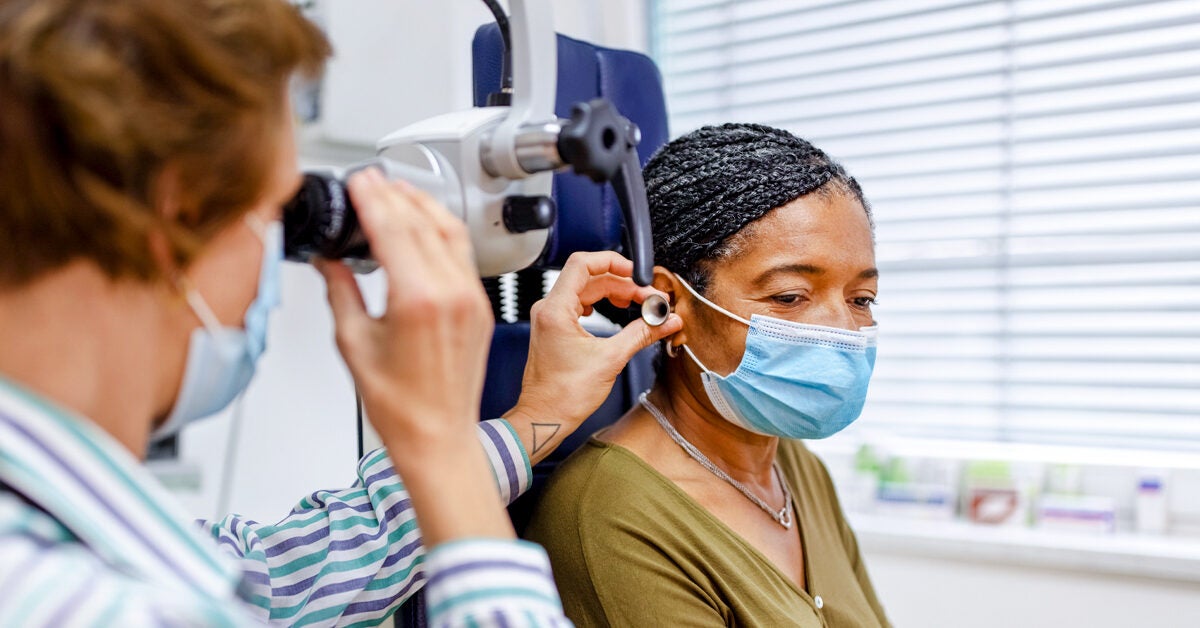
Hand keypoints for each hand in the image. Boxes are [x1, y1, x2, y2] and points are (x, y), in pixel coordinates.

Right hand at [317, 169, 506, 543]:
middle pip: (423, 223)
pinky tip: (425, 226)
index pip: (393, 229)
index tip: (360, 180)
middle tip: (373, 179)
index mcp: (418, 300)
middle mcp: (452, 293)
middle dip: (395, 195)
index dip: (373, 199)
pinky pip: (464, 255)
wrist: (439, 437)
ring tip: (399, 191)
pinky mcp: (481, 306)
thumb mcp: (354, 343)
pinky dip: (442, 231)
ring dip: (424, 205)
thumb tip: (329, 261)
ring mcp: (472, 298)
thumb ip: (340, 292)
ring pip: (451, 232)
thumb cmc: (400, 406)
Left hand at [504, 251, 682, 463]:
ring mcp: (550, 319)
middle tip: (648, 299)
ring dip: (613, 293)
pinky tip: (615, 312)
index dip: (613, 261)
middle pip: (589, 277)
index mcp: (556, 310)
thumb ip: (641, 334)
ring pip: (585, 290)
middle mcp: (549, 309)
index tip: (636, 272)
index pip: (583, 263)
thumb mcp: (611, 359)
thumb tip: (666, 321)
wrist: (544, 417)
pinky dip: (601, 304)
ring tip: (637, 305)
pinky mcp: (554, 329)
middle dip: (622, 284)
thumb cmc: (564, 395)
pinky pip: (579, 304)